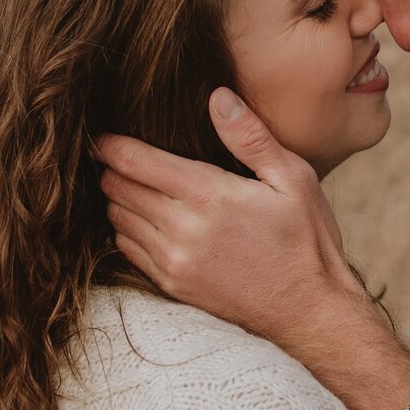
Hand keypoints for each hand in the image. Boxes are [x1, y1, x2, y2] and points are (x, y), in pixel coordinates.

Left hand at [91, 87, 358, 345]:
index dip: (110, 145)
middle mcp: (183, 229)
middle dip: (111, 168)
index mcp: (209, 196)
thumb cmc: (307, 241)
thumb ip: (251, 138)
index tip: (100, 135)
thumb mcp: (293, 180)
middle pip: (118, 188)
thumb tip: (218, 97)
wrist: (310, 312)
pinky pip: (127, 250)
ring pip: (118, 218)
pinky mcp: (173, 285)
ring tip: (127, 184)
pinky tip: (143, 219)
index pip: (136, 162)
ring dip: (117, 199)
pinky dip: (126, 229)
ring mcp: (174, 261)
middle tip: (114, 155)